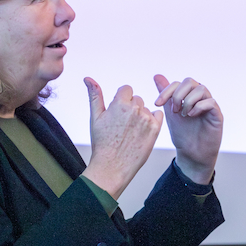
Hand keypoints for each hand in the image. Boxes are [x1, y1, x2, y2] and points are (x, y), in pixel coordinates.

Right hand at [81, 77, 163, 199]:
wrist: (112, 166)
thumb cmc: (102, 143)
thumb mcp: (95, 117)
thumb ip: (95, 95)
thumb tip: (88, 78)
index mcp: (119, 103)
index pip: (126, 90)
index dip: (121, 101)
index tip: (117, 115)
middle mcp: (135, 109)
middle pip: (136, 99)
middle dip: (131, 108)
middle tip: (122, 126)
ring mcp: (146, 119)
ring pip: (146, 108)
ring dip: (141, 116)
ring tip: (130, 132)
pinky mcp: (156, 129)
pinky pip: (158, 115)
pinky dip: (152, 120)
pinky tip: (142, 131)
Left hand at [154, 75, 222, 184]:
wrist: (191, 154)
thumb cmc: (182, 134)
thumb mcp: (170, 112)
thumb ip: (166, 95)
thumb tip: (157, 75)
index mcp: (189, 96)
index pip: (178, 83)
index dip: (166, 91)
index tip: (157, 103)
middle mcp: (200, 98)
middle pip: (190, 81)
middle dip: (178, 94)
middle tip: (174, 110)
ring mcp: (210, 105)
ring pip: (201, 89)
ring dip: (188, 101)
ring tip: (183, 115)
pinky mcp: (217, 115)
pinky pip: (211, 102)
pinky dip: (198, 107)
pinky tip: (191, 116)